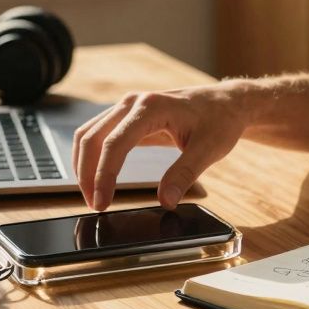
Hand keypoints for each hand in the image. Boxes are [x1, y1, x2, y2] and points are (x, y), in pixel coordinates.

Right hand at [73, 83, 249, 210]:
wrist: (225, 103)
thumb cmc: (219, 121)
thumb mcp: (209, 149)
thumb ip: (185, 174)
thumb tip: (166, 202)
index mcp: (151, 107)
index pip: (115, 143)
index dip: (103, 175)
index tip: (102, 203)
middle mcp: (133, 103)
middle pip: (92, 138)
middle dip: (87, 174)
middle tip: (94, 205)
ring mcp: (127, 107)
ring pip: (89, 135)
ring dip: (84, 165)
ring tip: (93, 196)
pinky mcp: (127, 116)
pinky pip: (97, 134)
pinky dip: (91, 156)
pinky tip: (95, 177)